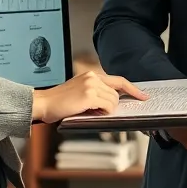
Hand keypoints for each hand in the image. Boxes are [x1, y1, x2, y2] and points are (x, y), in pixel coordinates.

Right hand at [32, 70, 147, 123]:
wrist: (43, 103)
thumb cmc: (59, 102)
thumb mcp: (79, 91)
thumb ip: (96, 92)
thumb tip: (113, 103)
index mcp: (91, 75)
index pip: (119, 80)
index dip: (133, 89)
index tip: (143, 96)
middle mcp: (92, 77)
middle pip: (117, 93)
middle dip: (112, 105)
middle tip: (97, 111)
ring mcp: (91, 85)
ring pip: (113, 101)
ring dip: (105, 110)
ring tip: (89, 110)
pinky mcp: (89, 95)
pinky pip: (107, 106)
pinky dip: (103, 112)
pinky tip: (89, 111)